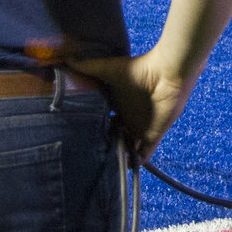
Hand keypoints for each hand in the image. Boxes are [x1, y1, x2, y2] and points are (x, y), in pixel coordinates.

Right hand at [68, 51, 194, 161]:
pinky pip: (144, 154)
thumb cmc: (138, 70)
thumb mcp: (108, 69)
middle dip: (104, 144)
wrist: (165, 75)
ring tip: (101, 166)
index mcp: (118, 105)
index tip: (77, 135)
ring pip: (127, 147)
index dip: (93, 127)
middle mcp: (128, 118)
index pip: (103, 119)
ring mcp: (140, 128)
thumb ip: (88, 67)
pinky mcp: (152, 136)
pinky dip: (136, 162)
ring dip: (118, 155)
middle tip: (87, 155)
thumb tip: (65, 61)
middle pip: (114, 136)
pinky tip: (123, 170)